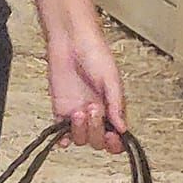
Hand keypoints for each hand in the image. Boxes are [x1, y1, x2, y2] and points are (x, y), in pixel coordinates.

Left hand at [47, 21, 126, 153]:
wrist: (70, 40)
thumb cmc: (94, 52)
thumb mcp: (111, 78)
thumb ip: (116, 104)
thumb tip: (122, 128)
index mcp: (111, 107)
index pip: (116, 136)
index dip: (114, 143)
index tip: (112, 136)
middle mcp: (95, 113)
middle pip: (97, 141)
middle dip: (96, 130)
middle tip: (93, 109)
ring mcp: (77, 113)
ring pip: (80, 138)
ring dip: (80, 130)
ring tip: (79, 110)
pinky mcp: (60, 109)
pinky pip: (60, 132)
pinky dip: (62, 138)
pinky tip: (63, 134)